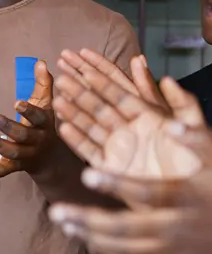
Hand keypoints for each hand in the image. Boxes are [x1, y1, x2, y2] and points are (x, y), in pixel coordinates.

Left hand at [0, 60, 59, 176]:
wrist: (53, 160)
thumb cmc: (45, 125)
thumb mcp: (47, 106)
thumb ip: (43, 84)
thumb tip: (40, 61)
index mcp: (45, 124)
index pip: (39, 117)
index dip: (29, 111)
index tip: (16, 102)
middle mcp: (36, 141)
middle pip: (22, 135)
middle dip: (6, 126)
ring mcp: (26, 156)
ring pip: (12, 152)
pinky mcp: (14, 167)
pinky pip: (2, 171)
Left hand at [50, 152, 211, 253]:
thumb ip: (197, 141)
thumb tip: (171, 124)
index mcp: (187, 198)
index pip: (148, 192)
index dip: (117, 184)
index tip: (87, 174)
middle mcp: (176, 227)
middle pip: (126, 228)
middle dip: (88, 220)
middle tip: (56, 211)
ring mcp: (171, 250)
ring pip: (124, 249)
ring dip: (89, 237)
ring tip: (62, 223)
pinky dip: (106, 252)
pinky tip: (84, 239)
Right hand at [55, 48, 203, 178]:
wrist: (188, 199)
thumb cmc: (197, 164)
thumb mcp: (193, 128)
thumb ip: (181, 104)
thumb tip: (166, 78)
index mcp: (146, 114)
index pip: (117, 86)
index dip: (97, 70)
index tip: (78, 55)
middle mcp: (128, 128)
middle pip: (98, 103)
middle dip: (78, 88)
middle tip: (60, 75)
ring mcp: (118, 147)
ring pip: (89, 124)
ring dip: (72, 111)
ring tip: (56, 99)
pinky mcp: (111, 167)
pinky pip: (89, 150)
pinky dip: (75, 139)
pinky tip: (62, 127)